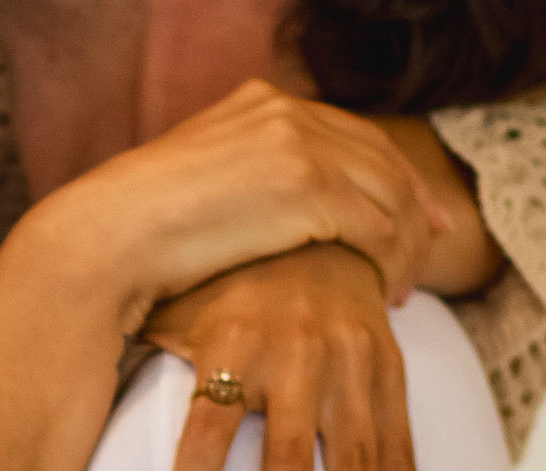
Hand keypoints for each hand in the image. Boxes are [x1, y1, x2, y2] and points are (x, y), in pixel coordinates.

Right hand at [11, 78, 448, 324]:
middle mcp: (285, 111)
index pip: (346, 130)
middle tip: (439, 237)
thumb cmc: (135, 229)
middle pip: (379, 155)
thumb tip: (272, 202)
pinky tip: (390, 293)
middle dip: (415, 199)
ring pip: (389, 194)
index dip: (386, 168)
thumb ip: (243, 172)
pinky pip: (381, 227)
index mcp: (258, 102)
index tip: (413, 203)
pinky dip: (395, 262)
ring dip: (407, 242)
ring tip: (403, 285)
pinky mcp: (310, 189)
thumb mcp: (196, 178)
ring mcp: (300, 145)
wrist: (106, 242)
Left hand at [142, 243, 439, 470]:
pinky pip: (405, 456)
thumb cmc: (223, 277)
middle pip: (287, 459)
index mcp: (232, 343)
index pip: (203, 431)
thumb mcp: (173, 299)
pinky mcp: (390, 377)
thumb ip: (128, 343)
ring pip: (357, 465)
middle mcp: (296, 357)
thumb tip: (48, 385)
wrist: (319, 221)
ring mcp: (350, 369)